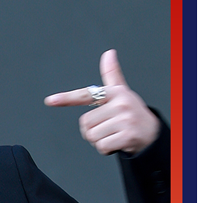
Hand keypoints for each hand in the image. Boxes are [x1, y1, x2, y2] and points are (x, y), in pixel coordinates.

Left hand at [44, 49, 159, 154]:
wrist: (152, 133)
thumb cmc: (132, 111)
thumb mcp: (122, 92)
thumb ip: (112, 75)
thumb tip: (108, 52)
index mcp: (115, 92)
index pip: (86, 95)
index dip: (67, 99)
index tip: (49, 101)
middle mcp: (120, 103)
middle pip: (85, 124)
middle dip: (92, 131)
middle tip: (108, 129)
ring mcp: (125, 120)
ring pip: (93, 137)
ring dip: (99, 141)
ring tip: (114, 135)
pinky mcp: (127, 136)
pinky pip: (102, 147)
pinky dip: (106, 150)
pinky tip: (118, 144)